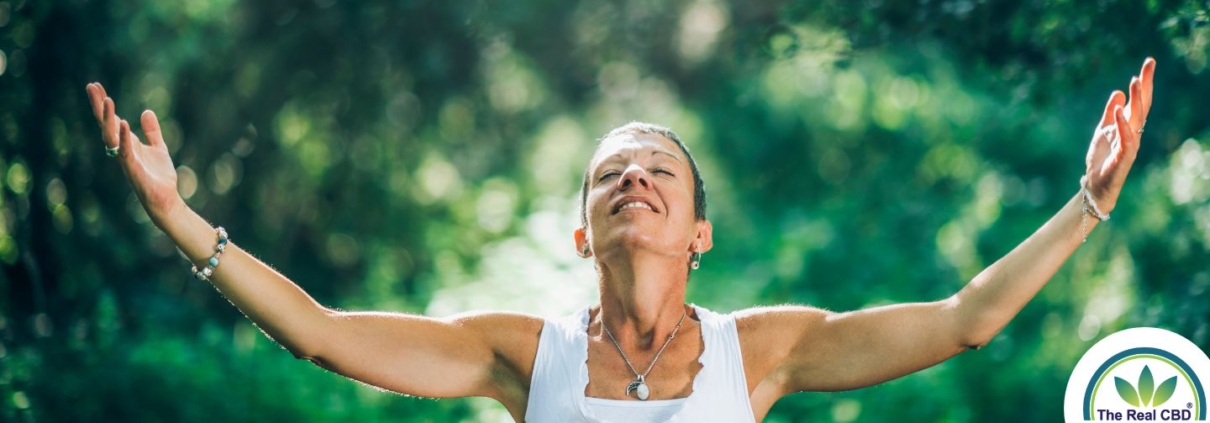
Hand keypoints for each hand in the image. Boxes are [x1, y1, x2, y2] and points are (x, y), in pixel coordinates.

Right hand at [86, 82, 184, 225]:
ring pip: (111, 136)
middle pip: (106, 125)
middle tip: (92, 86)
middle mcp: (122, 150)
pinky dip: (123, 138)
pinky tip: (122, 123)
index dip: (103, 104)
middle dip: (99, 106)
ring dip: (108, 118)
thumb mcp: (159, 148)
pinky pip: (125, 152)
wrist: (166, 200)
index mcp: (127, 143)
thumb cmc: (159, 177)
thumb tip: (146, 111)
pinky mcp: (134, 170)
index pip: (111, 120)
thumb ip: (152, 131)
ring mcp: (126, 160)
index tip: (95, 85)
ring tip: (107, 99)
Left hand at [1084, 58, 1155, 213]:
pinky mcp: (1124, 157)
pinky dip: (1122, 124)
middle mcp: (1134, 132)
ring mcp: (1131, 144)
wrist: (1096, 185)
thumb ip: (1110, 113)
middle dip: (1146, 84)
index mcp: (1129, 125)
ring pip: (1137, 118)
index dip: (1144, 82)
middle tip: (1149, 63)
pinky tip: (1120, 110)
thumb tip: (1119, 92)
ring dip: (1137, 99)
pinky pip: (1126, 138)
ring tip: (1135, 80)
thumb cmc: (1102, 159)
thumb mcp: (1102, 130)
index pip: (1139, 100)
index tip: (1149, 62)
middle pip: (1143, 104)